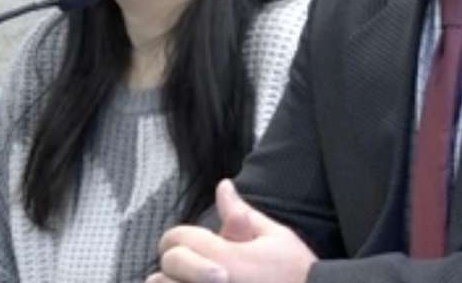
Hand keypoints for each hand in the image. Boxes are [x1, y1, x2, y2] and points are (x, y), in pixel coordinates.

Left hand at [146, 179, 317, 282]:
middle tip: (201, 270)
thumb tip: (223, 187)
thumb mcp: (276, 238)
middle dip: (179, 265)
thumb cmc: (297, 275)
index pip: (176, 239)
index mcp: (226, 260)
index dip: (183, 238)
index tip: (199, 244)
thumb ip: (242, 214)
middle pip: (165, 270)